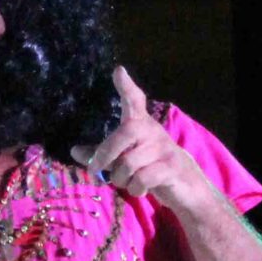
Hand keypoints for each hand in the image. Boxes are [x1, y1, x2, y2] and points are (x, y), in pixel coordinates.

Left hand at [73, 69, 208, 214]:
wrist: (186, 185)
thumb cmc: (150, 167)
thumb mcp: (124, 160)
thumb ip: (102, 155)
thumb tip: (75, 150)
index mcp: (141, 125)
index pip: (135, 100)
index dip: (126, 87)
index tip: (118, 71)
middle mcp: (153, 131)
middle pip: (126, 132)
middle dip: (106, 153)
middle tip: (95, 169)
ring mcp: (164, 149)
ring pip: (129, 163)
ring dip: (120, 179)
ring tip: (126, 182)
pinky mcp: (171, 168)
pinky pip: (142, 179)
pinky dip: (135, 189)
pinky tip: (140, 189)